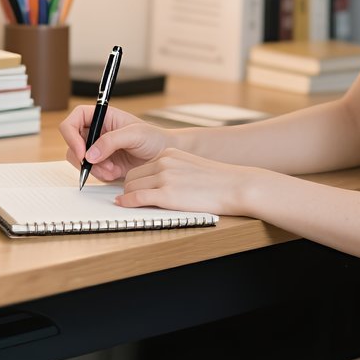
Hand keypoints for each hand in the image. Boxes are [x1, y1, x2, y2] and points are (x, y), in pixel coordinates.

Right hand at [60, 105, 171, 182]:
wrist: (163, 156)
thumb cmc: (154, 138)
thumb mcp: (135, 134)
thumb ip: (111, 141)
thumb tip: (90, 154)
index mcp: (102, 116)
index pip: (74, 119)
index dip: (71, 135)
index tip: (82, 151)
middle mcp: (96, 131)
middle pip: (72, 142)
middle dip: (84, 157)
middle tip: (100, 164)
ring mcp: (97, 148)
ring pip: (78, 159)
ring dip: (94, 168)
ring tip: (113, 168)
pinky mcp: (101, 163)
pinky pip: (90, 171)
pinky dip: (101, 174)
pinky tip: (116, 172)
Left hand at [114, 148, 256, 215]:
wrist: (236, 186)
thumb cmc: (219, 181)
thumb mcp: (191, 167)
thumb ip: (174, 171)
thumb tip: (159, 183)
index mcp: (170, 154)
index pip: (141, 167)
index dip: (135, 181)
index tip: (132, 189)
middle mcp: (164, 162)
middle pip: (132, 177)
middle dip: (129, 189)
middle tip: (129, 199)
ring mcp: (165, 178)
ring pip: (131, 187)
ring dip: (128, 197)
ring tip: (129, 204)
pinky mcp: (166, 194)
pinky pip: (136, 198)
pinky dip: (127, 202)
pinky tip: (123, 205)